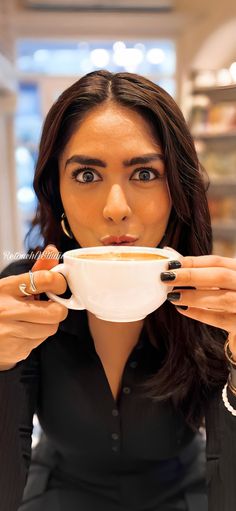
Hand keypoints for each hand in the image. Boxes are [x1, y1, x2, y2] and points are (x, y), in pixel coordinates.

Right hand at [0, 245, 67, 369]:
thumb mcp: (11, 286)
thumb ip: (36, 271)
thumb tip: (52, 250)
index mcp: (5, 288)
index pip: (44, 279)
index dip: (59, 281)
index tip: (58, 284)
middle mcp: (6, 310)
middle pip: (56, 312)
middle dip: (57, 309)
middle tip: (49, 306)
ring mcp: (10, 332)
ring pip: (51, 328)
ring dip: (46, 324)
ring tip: (31, 320)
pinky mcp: (14, 351)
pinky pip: (39, 342)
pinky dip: (36, 337)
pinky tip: (22, 332)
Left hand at [162, 254, 235, 358]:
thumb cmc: (229, 295)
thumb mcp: (221, 280)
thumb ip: (200, 270)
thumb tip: (171, 256)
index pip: (217, 262)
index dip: (193, 262)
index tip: (171, 264)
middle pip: (220, 276)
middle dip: (191, 276)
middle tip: (166, 277)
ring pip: (222, 298)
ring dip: (194, 296)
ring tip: (172, 296)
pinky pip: (220, 319)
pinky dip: (200, 314)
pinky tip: (183, 309)